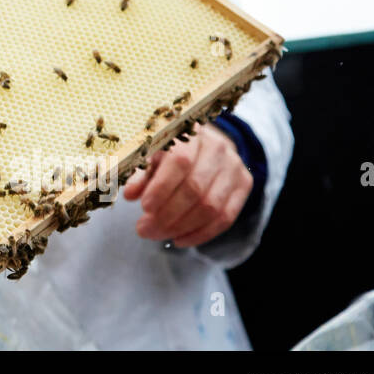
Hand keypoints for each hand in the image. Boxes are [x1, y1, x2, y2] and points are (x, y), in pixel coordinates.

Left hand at [122, 124, 253, 246]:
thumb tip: (129, 193)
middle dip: (167, 215)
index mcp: (190, 133)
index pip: (180, 162)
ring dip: (181, 228)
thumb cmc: (170, 151)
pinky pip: (225, 218)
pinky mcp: (244, 184)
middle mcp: (216, 148)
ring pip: (211, 207)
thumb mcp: (152, 155)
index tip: (144, 207)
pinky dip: (201, 234)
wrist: (206, 143)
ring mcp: (234, 167)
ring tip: (157, 234)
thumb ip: (140, 173)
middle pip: (195, 189)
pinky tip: (180, 239)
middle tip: (144, 229)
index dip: (162, 188)